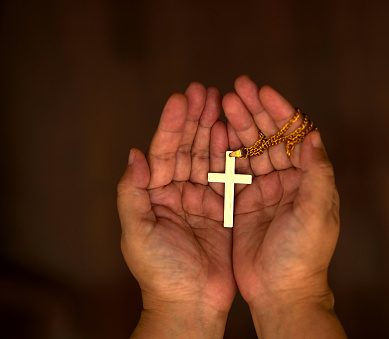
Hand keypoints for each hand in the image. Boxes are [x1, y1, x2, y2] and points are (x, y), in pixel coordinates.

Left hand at [117, 83, 234, 337]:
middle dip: (195, 119)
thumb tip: (135, 154)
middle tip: (204, 90)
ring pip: (208, 158)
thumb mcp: (137, 232)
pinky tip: (235, 134)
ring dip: (214, 130)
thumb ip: (132, 193)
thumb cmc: (160, 271)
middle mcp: (177, 193)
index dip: (172, 125)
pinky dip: (231, 156)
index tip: (182, 98)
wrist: (191, 303)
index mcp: (154, 196)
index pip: (163, 152)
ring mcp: (202, 200)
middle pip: (187, 149)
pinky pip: (228, 178)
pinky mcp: (223, 211)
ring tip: (221, 102)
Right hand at [224, 76, 343, 336]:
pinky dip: (226, 151)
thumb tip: (314, 136)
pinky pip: (235, 171)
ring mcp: (266, 190)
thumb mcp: (315, 214)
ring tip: (224, 102)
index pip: (297, 136)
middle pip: (272, 137)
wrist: (280, 291)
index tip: (263, 92)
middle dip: (256, 112)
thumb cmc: (303, 255)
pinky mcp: (245, 202)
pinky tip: (216, 132)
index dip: (281, 112)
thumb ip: (317, 175)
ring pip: (252, 149)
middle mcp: (289, 180)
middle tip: (238, 87)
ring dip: (239, 126)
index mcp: (310, 179)